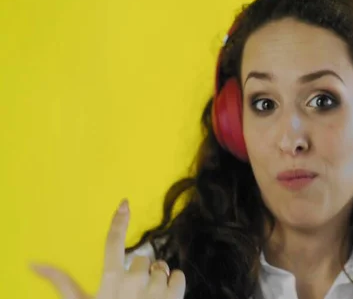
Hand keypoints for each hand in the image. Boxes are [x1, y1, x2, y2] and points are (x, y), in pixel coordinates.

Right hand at [31, 200, 185, 298]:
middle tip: (133, 293)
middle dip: (141, 273)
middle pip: (144, 261)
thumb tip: (33, 263)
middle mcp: (134, 281)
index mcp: (111, 280)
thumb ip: (61, 282)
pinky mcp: (175, 297)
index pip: (113, 243)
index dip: (118, 221)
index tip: (124, 203)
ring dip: (158, 280)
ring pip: (162, 268)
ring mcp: (156, 289)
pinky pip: (179, 276)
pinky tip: (166, 297)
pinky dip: (175, 283)